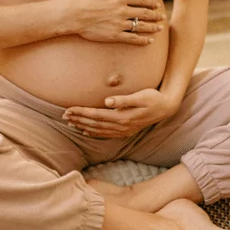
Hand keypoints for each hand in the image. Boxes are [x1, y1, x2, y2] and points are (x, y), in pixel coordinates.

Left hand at [63, 89, 179, 137]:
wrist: (166, 108)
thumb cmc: (153, 98)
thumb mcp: (141, 96)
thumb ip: (124, 99)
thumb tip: (108, 101)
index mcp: (122, 117)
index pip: (96, 115)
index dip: (81, 112)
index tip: (68, 109)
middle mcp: (121, 126)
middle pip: (94, 123)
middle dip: (78, 119)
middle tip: (63, 115)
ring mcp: (123, 130)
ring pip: (98, 130)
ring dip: (83, 126)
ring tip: (70, 122)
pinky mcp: (125, 130)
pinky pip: (105, 133)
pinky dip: (94, 132)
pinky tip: (85, 130)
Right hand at [66, 0, 165, 45]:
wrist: (72, 14)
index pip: (141, 0)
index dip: (150, 2)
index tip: (156, 5)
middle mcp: (122, 11)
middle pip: (144, 13)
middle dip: (155, 15)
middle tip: (162, 17)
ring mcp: (119, 24)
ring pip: (141, 26)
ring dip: (152, 27)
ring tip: (159, 28)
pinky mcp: (114, 35)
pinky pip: (132, 38)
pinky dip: (142, 40)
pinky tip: (148, 40)